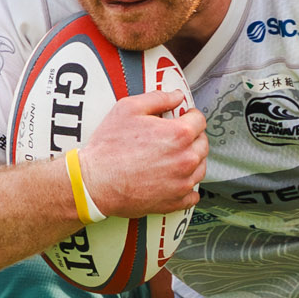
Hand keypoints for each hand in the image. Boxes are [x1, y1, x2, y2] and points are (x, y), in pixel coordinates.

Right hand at [78, 88, 206, 218]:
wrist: (95, 182)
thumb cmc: (108, 147)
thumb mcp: (128, 109)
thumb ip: (158, 98)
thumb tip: (176, 96)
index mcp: (179, 134)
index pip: (199, 120)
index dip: (190, 116)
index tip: (183, 118)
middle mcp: (186, 159)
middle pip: (202, 144)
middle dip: (193, 137)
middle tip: (176, 137)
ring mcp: (182, 183)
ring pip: (200, 168)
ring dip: (192, 160)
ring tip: (174, 157)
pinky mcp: (175, 201)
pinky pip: (193, 194)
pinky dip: (187, 186)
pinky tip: (175, 180)